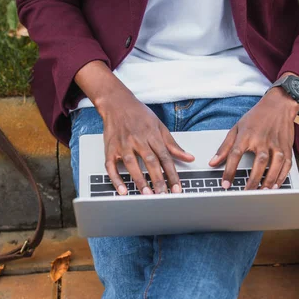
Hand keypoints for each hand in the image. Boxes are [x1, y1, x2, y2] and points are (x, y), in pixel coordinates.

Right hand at [74, 61, 194, 194]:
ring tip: (146, 194)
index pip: (165, 157)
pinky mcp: (110, 149)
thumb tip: (189, 157)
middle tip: (163, 195)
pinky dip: (116, 179)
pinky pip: (111, 166)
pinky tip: (122, 190)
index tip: (177, 188)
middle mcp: (138, 140)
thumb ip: (173, 144)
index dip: (172, 174)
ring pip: (131, 164)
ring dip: (139, 180)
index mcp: (152, 135)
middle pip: (150, 162)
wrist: (117, 103)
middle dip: (158, 180)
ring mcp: (123, 144)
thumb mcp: (160, 126)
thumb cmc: (139, 114)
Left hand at [209, 87, 298, 189]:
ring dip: (268, 180)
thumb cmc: (256, 117)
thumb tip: (213, 162)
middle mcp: (262, 139)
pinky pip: (286, 164)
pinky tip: (275, 186)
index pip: (235, 154)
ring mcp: (276, 143)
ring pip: (274, 164)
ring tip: (261, 192)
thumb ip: (224, 147)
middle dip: (252, 180)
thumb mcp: (236, 128)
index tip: (225, 184)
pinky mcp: (287, 147)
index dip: (229, 170)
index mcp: (246, 134)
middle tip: (246, 193)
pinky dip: (281, 176)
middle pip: (258, 162)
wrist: (279, 104)